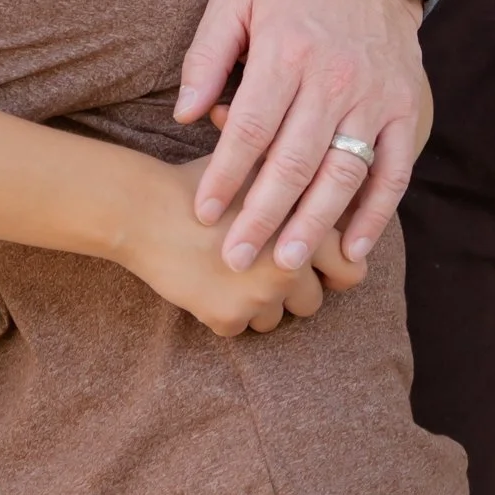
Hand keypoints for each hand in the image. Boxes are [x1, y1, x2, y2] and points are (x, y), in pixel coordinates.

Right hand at [126, 156, 338, 336]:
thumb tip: (327, 186)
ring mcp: (259, 297)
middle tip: (261, 268)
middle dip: (290, 290)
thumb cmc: (200, 182)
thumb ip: (294, 182)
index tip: (314, 266)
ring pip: (274, 319)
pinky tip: (205, 281)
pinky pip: (239, 327)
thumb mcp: (253, 167)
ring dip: (258, 304)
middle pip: (312, 302)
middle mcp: (289, 267)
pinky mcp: (227, 318)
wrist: (143, 209)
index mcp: (304, 228)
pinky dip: (224, 310)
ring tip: (229, 272)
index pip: (351, 270)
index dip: (334, 270)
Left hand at [176, 0, 429, 271]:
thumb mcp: (235, 2)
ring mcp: (373, 98)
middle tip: (238, 259)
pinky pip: (393, 172)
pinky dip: (377, 214)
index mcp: (287, 52)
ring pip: (343, 173)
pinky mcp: (403, 112)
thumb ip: (205, 57)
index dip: (226, 175)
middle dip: (264, 215)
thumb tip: (184, 115)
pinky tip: (353, 248)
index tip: (204, 214)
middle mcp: (333, 79)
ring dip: (316, 224)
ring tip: (288, 263)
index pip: (252, 127)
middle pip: (295, 160)